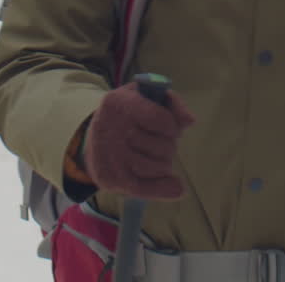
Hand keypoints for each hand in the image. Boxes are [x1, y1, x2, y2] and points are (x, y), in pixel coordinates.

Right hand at [81, 81, 195, 198]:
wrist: (94, 137)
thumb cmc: (129, 114)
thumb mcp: (147, 97)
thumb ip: (173, 103)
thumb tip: (190, 121)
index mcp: (118, 103)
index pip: (159, 119)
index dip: (172, 127)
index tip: (168, 128)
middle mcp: (108, 128)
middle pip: (161, 147)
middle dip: (169, 146)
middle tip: (159, 144)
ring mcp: (107, 156)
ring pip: (156, 167)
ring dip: (165, 165)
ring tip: (157, 158)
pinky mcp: (108, 178)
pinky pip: (143, 189)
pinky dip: (163, 189)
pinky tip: (177, 187)